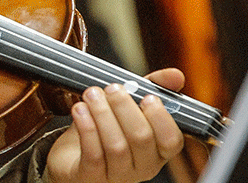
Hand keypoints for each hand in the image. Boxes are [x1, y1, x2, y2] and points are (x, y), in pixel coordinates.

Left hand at [45, 68, 186, 182]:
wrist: (71, 159)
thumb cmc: (105, 131)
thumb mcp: (128, 107)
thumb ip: (151, 87)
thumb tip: (176, 75)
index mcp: (157, 152)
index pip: (172, 140)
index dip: (161, 117)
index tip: (147, 96)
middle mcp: (142, 167)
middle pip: (141, 138)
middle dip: (125, 107)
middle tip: (112, 88)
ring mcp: (117, 176)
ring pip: (117, 146)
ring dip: (102, 114)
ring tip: (91, 94)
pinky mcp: (91, 178)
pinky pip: (93, 154)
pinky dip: (86, 127)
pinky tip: (80, 110)